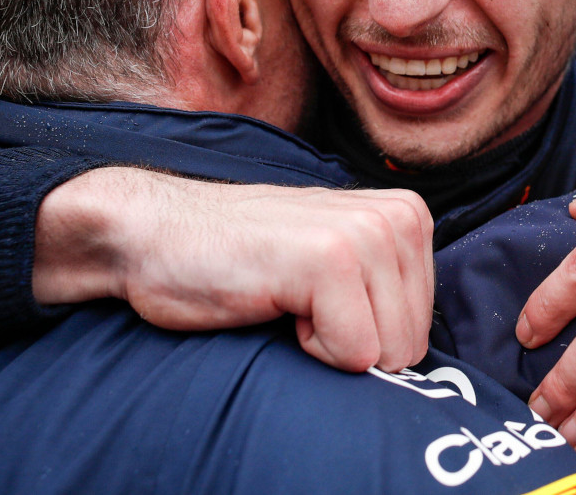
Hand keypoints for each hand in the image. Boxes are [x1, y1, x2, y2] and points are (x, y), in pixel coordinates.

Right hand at [34, 168, 433, 372]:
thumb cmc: (242, 260)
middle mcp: (397, 218)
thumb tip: (419, 358)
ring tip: (286, 297)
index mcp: (408, 217)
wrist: (154, 235)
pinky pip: (354, 353)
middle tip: (299, 301)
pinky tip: (274, 301)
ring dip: (327, 343)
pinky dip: (306, 347)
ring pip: (387, 352)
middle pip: (410, 344)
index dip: (364, 335)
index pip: (421, 329)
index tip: (319, 300)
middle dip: (352, 343)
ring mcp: (365, 234)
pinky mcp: (329, 260)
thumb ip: (386, 292)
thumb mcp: (339, 264)